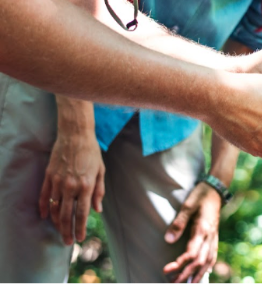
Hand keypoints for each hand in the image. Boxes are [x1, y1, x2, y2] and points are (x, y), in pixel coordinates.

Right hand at [39, 116, 104, 244]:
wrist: (75, 135)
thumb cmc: (91, 152)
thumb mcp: (101, 171)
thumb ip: (99, 191)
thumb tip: (97, 209)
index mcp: (86, 185)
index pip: (82, 213)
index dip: (80, 228)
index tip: (79, 238)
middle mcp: (71, 186)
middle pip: (67, 215)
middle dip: (67, 231)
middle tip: (67, 242)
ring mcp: (58, 181)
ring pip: (55, 208)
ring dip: (56, 222)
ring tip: (59, 231)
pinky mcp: (49, 176)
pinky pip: (45, 196)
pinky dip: (45, 207)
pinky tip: (46, 216)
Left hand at [162, 182, 221, 282]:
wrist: (216, 189)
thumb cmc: (201, 195)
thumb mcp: (188, 205)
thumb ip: (178, 222)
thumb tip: (168, 240)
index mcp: (203, 229)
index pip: (191, 253)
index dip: (179, 264)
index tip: (166, 270)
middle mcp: (210, 236)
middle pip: (200, 261)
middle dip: (187, 275)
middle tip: (173, 283)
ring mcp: (214, 237)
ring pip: (209, 261)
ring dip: (199, 274)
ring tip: (189, 284)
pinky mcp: (214, 236)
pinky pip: (213, 255)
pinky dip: (208, 266)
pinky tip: (203, 273)